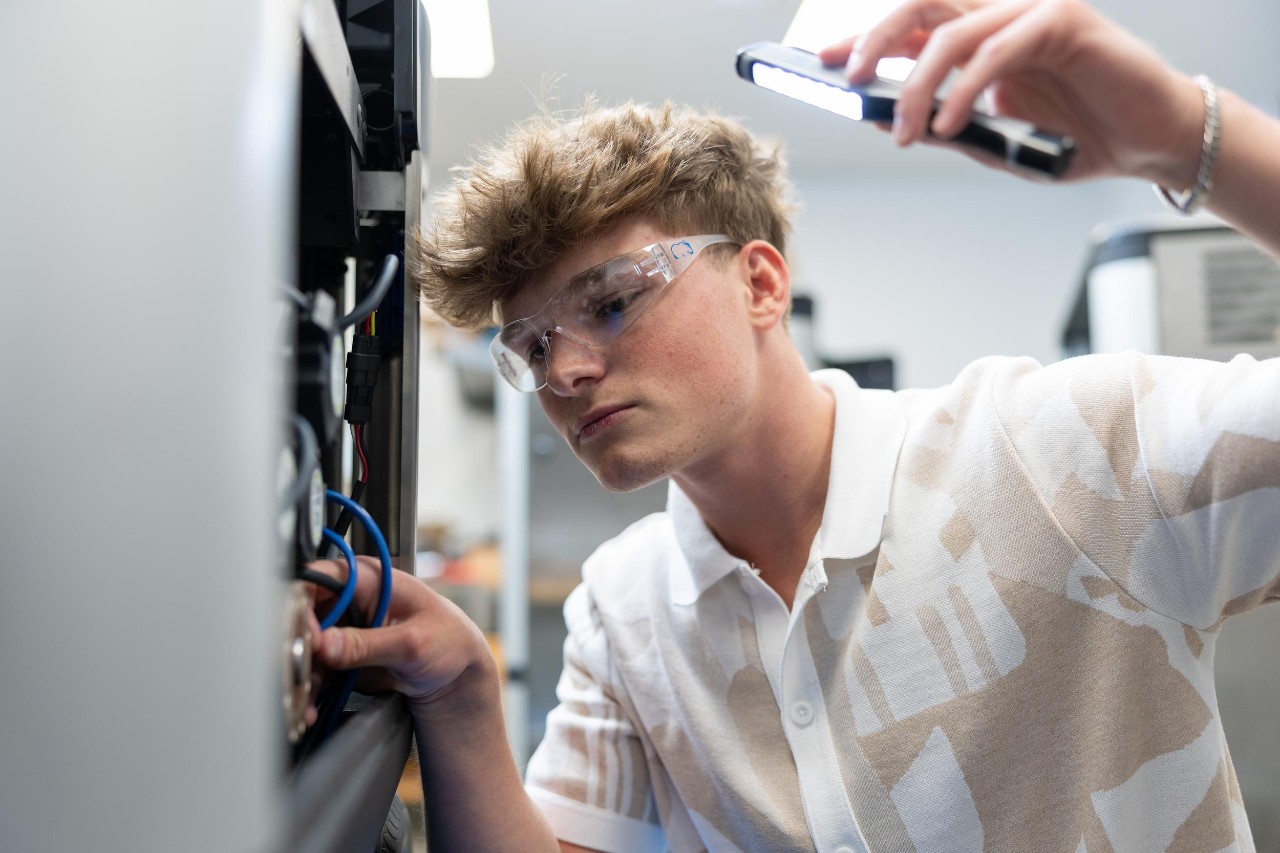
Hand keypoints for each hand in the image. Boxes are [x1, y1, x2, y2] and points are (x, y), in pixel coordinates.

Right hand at [305, 556, 496, 715]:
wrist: (457, 675)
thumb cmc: (450, 641)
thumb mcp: (412, 643)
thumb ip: (367, 644)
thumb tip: (326, 643)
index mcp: (368, 578)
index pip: (316, 579)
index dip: (300, 605)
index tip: (300, 635)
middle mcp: (349, 599)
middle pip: (302, 614)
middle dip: (295, 646)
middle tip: (295, 671)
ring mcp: (342, 627)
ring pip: (304, 645)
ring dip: (300, 673)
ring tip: (303, 697)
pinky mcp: (341, 654)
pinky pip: (314, 668)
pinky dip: (309, 686)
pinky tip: (309, 703)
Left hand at [819, 0, 1203, 186]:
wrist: (1146, 142)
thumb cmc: (1071, 137)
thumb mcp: (991, 141)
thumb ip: (940, 127)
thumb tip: (878, 119)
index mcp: (979, 37)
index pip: (910, 27)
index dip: (864, 40)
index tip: (822, 64)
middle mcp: (999, 15)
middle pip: (921, 10)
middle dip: (875, 42)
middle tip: (848, 80)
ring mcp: (1031, 12)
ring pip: (952, 32)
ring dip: (917, 85)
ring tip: (906, 130)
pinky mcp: (1064, 21)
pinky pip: (997, 50)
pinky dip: (965, 89)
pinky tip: (948, 123)